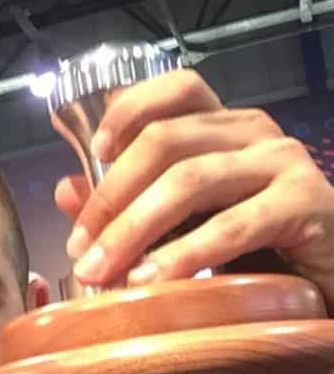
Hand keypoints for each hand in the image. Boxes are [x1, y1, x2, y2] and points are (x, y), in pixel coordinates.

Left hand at [55, 69, 333, 309]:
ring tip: (104, 273)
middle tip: (81, 251)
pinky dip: (186, 255)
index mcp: (223, 129)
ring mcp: (282, 164)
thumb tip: (66, 190)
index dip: (130, 109)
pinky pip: (233, 226)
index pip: (178, 90)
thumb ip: (129, 206)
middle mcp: (253, 134)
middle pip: (166, 141)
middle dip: (111, 198)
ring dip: (135, 230)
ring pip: (190, 180)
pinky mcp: (305, 205)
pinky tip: (154, 281)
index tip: (93, 152)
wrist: (327, 283)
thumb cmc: (254, 251)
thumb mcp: (182, 226)